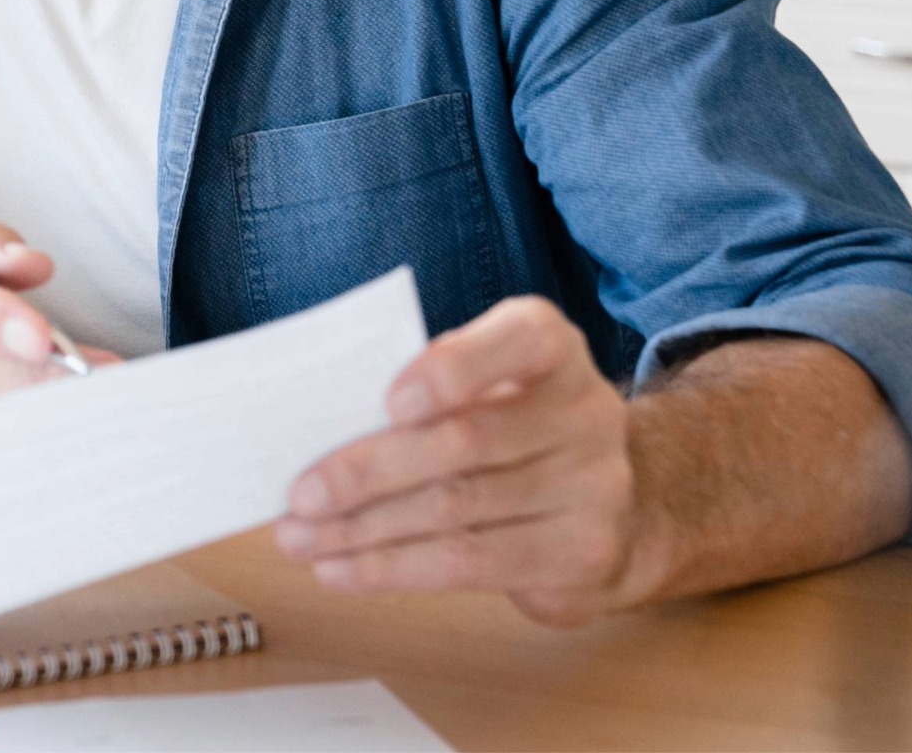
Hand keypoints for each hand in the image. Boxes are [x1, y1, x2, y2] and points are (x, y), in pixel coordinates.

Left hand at [275, 295, 648, 625]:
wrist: (611, 507)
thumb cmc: (509, 426)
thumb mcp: (483, 385)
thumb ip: (422, 388)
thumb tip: (319, 424)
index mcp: (550, 345)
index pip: (520, 340)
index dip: (454, 369)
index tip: (390, 401)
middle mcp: (585, 411)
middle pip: (466, 442)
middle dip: (369, 471)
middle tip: (300, 495)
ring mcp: (593, 486)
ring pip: (457, 510)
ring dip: (364, 531)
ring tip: (300, 540)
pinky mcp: (580, 553)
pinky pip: (470, 563)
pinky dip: (393, 568)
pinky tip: (342, 570)